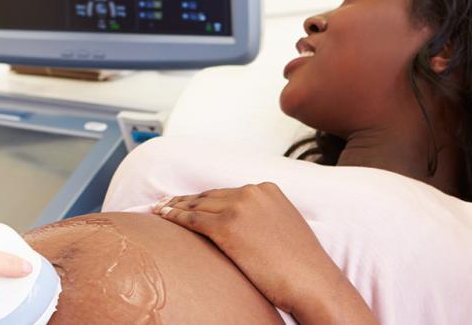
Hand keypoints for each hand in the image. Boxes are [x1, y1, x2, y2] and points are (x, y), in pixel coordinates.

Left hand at [155, 183, 374, 324]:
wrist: (312, 282)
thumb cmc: (302, 265)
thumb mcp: (285, 227)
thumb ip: (264, 218)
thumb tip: (245, 227)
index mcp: (268, 190)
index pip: (227, 192)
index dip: (205, 197)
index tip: (188, 199)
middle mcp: (252, 193)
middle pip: (210, 195)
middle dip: (186, 200)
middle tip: (166, 202)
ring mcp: (239, 208)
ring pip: (197, 205)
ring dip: (175, 206)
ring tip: (159, 209)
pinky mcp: (227, 228)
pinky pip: (192, 220)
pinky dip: (174, 217)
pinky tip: (163, 217)